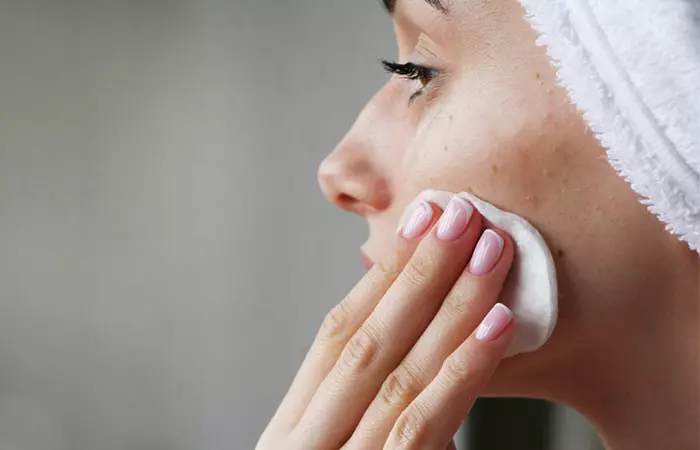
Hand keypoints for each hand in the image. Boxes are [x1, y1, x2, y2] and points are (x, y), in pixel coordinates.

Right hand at [258, 197, 515, 449]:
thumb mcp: (336, 449)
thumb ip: (369, 409)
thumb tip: (422, 352)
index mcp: (293, 425)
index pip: (336, 333)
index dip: (383, 274)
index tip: (423, 219)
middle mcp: (307, 438)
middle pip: (367, 341)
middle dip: (419, 272)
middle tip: (462, 214)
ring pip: (400, 373)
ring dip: (451, 306)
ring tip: (490, 253)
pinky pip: (422, 425)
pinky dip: (461, 372)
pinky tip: (495, 327)